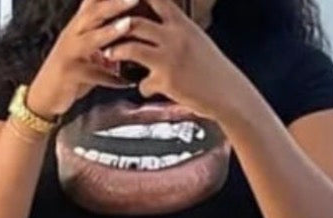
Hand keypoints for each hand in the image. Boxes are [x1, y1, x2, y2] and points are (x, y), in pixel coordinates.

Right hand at [27, 0, 140, 118]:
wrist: (44, 96)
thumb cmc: (71, 71)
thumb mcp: (87, 48)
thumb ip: (105, 37)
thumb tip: (131, 28)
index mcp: (79, 25)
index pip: (93, 2)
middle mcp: (72, 33)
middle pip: (93, 12)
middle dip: (114, 3)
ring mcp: (69, 52)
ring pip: (90, 38)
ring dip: (110, 31)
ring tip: (128, 24)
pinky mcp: (69, 72)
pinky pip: (92, 74)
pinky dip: (110, 79)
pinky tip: (126, 82)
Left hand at [100, 0, 253, 122]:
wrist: (228, 93)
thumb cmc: (213, 68)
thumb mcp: (196, 40)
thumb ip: (176, 30)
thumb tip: (162, 24)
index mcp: (182, 23)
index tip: (120, 1)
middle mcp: (174, 36)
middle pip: (134, 20)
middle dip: (116, 25)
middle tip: (104, 30)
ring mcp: (168, 58)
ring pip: (131, 47)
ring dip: (116, 50)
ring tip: (109, 53)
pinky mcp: (166, 80)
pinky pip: (143, 83)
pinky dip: (142, 86)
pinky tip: (144, 88)